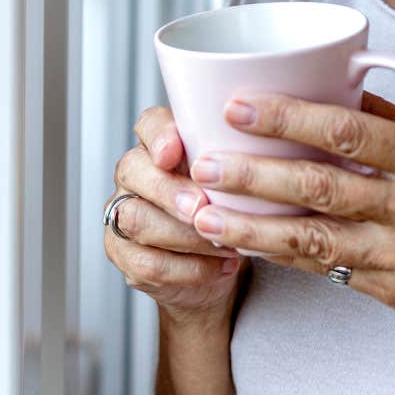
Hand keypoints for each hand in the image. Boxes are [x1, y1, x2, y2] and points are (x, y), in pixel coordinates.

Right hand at [104, 106, 245, 321]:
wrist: (222, 266)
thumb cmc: (233, 212)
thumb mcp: (243, 182)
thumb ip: (244, 159)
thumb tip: (272, 146)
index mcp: (161, 146)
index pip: (148, 124)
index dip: (158, 135)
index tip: (173, 151)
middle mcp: (135, 176)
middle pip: (133, 170)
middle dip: (169, 190)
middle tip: (201, 207)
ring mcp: (123, 215)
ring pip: (136, 219)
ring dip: (185, 235)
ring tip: (226, 245)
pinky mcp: (125, 256)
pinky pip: (147, 263)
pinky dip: (190, 269)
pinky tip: (222, 267)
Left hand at [183, 91, 394, 354]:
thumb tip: (340, 93)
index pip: (350, 132)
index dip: (288, 118)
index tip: (240, 105)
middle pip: (319, 187)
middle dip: (252, 173)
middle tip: (201, 159)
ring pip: (311, 240)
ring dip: (250, 227)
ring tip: (202, 213)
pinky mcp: (394, 295)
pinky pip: (327, 271)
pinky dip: (282, 256)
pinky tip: (245, 244)